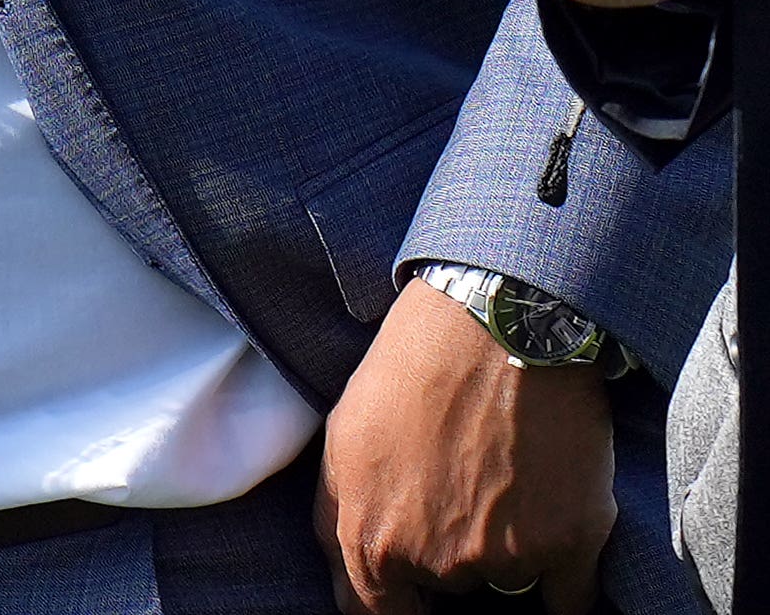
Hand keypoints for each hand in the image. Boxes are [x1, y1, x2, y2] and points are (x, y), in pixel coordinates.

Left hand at [315, 275, 615, 613]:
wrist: (494, 324)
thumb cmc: (410, 371)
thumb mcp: (342, 442)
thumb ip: (343, 520)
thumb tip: (353, 580)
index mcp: (368, 541)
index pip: (373, 614)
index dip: (393, 602)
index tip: (411, 592)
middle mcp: (435, 564)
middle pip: (445, 591)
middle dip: (447, 557)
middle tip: (460, 490)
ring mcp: (505, 560)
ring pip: (505, 583)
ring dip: (506, 549)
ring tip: (503, 473)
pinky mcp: (569, 546)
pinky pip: (569, 599)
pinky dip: (563, 576)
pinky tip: (553, 525)